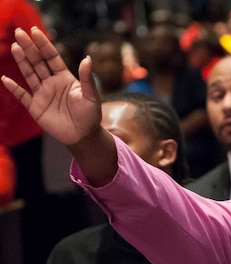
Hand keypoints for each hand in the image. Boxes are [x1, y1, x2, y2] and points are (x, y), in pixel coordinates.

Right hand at [1, 27, 100, 146]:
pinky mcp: (35, 107)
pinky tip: (5, 79)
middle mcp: (51, 83)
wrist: (84, 135)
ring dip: (22, 61)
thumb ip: (87, 78)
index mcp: (64, 78)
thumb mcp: (91, 96)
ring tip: (15, 47)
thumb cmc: (90, 115)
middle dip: (29, 47)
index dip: (44, 45)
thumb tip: (87, 58)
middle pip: (38, 62)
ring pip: (29, 74)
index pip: (51, 57)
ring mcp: (42, 94)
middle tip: (19, 32)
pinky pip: (22, 96)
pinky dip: (14, 88)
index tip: (35, 31)